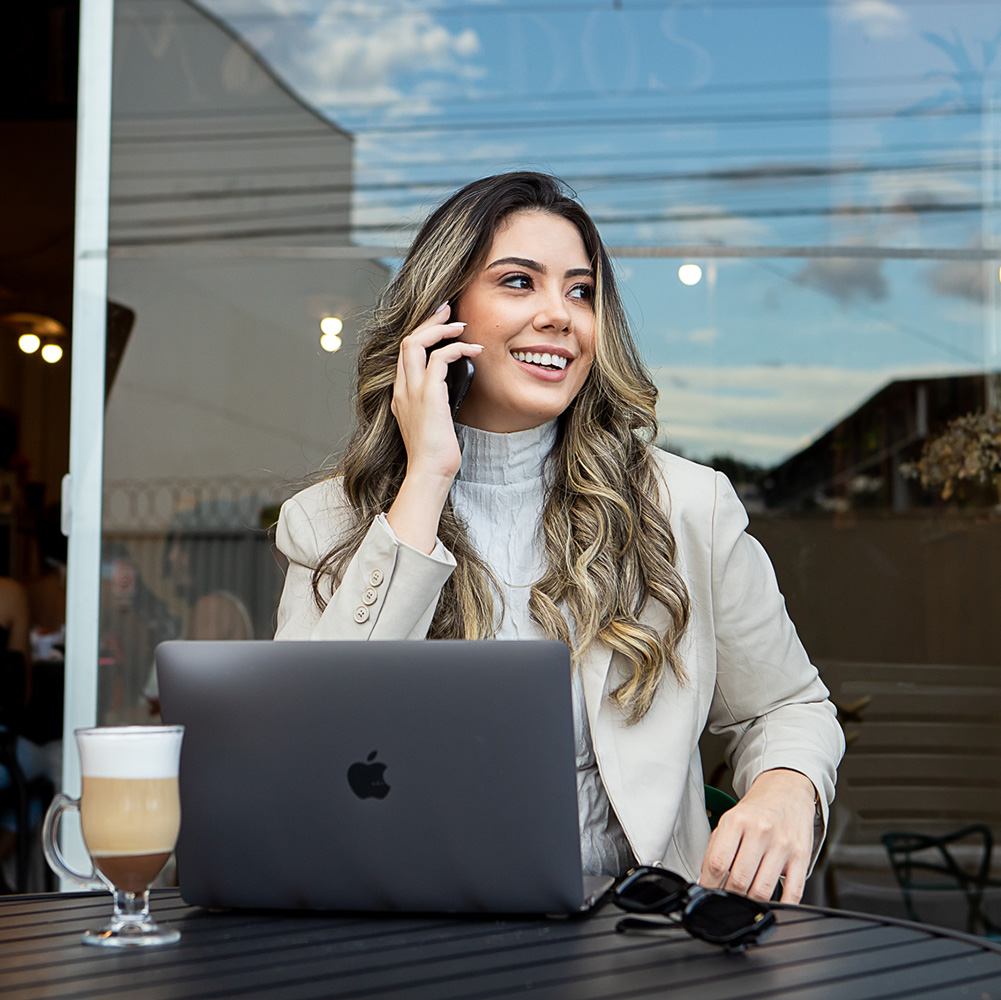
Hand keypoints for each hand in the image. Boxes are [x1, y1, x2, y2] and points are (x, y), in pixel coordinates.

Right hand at [386, 303, 482, 553]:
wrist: (429, 473)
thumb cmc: (435, 455)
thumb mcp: (433, 423)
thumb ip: (436, 404)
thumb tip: (452, 393)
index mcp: (401, 394)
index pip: (405, 353)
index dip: (422, 333)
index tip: (440, 324)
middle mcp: (402, 388)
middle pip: (406, 340)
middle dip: (428, 321)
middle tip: (448, 309)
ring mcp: (412, 391)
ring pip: (415, 342)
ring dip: (440, 329)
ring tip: (461, 324)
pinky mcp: (428, 396)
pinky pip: (439, 359)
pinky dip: (457, 348)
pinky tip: (474, 350)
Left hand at [699, 768, 816, 903]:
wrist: (787, 791)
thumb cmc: (756, 811)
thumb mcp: (729, 821)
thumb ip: (715, 849)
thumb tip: (705, 880)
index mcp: (736, 821)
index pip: (717, 863)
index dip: (709, 884)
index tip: (708, 893)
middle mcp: (760, 831)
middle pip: (739, 880)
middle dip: (730, 896)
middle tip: (727, 899)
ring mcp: (782, 845)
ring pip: (762, 890)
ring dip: (751, 902)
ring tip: (745, 900)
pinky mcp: (801, 857)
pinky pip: (793, 892)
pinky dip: (781, 905)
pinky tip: (772, 904)